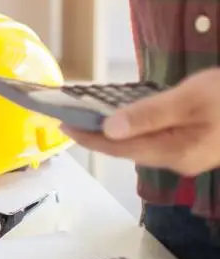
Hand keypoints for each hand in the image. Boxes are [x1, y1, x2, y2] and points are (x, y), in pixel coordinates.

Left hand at [61, 68, 219, 176]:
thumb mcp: (191, 98)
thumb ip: (150, 114)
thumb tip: (111, 128)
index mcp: (177, 152)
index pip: (121, 149)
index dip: (90, 138)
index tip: (63, 126)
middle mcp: (180, 160)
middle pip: (128, 150)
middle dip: (98, 136)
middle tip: (70, 118)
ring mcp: (189, 155)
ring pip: (141, 146)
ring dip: (115, 133)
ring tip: (89, 117)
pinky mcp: (195, 145)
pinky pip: (156, 139)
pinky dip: (135, 128)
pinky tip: (124, 117)